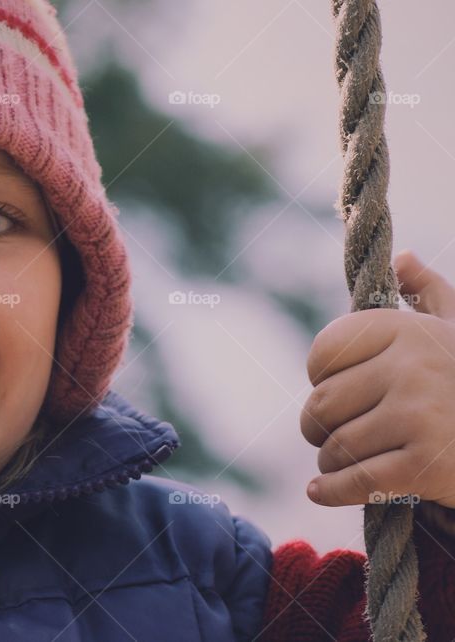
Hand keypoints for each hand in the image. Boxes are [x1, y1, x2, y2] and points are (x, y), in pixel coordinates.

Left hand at [301, 249, 454, 508]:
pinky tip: (320, 491)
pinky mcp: (423, 464)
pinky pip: (353, 480)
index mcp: (408, 330)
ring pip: (334, 446)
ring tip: (346, 460)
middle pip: (321, 405)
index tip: (337, 388)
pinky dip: (329, 490)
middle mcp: (412, 366)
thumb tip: (404, 259)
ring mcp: (418, 415)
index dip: (321, 378)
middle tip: (334, 434)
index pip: (323, 353)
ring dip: (331, 461)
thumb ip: (430, 294)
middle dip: (319, 426)